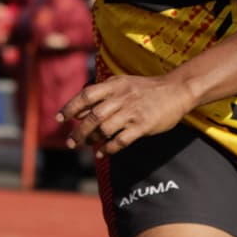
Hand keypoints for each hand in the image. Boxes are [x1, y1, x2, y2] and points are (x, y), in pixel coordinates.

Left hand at [58, 74, 194, 155]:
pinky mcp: (143, 125)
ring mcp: (133, 112)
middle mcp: (122, 98)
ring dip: (92, 140)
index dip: (70, 107)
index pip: (86, 95)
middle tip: (71, 143)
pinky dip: (109, 148)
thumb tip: (77, 112)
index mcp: (114, 86)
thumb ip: (100, 95)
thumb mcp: (122, 84)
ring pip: (105, 129)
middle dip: (79, 132)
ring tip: (88, 145)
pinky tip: (102, 152)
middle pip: (93, 116)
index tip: (59, 119)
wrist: (178, 90)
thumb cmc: (145, 89)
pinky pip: (121, 140)